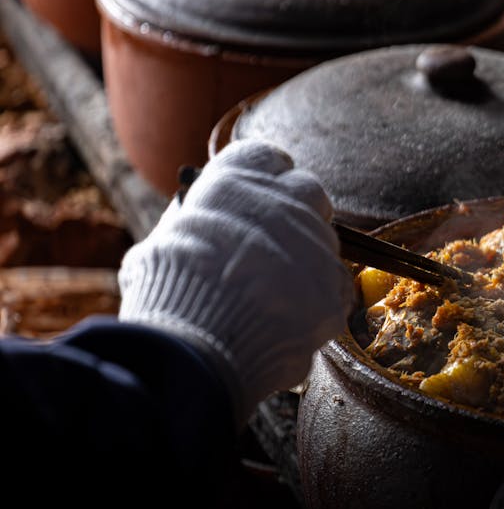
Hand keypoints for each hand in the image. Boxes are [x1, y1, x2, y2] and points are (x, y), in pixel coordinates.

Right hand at [118, 140, 353, 421]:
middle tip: (273, 246)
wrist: (196, 350)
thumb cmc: (167, 296)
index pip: (268, 158)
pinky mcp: (334, 287)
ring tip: (270, 297)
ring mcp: (315, 244)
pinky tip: (288, 320)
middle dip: (297, 213)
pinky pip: (336, 287)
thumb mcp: (163, 244)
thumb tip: (202, 217)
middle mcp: (285, 202)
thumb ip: (194, 223)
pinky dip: (318, 301)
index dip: (264, 180)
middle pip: (309, 192)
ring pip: (325, 242)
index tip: (257, 199)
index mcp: (237, 181)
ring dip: (305, 262)